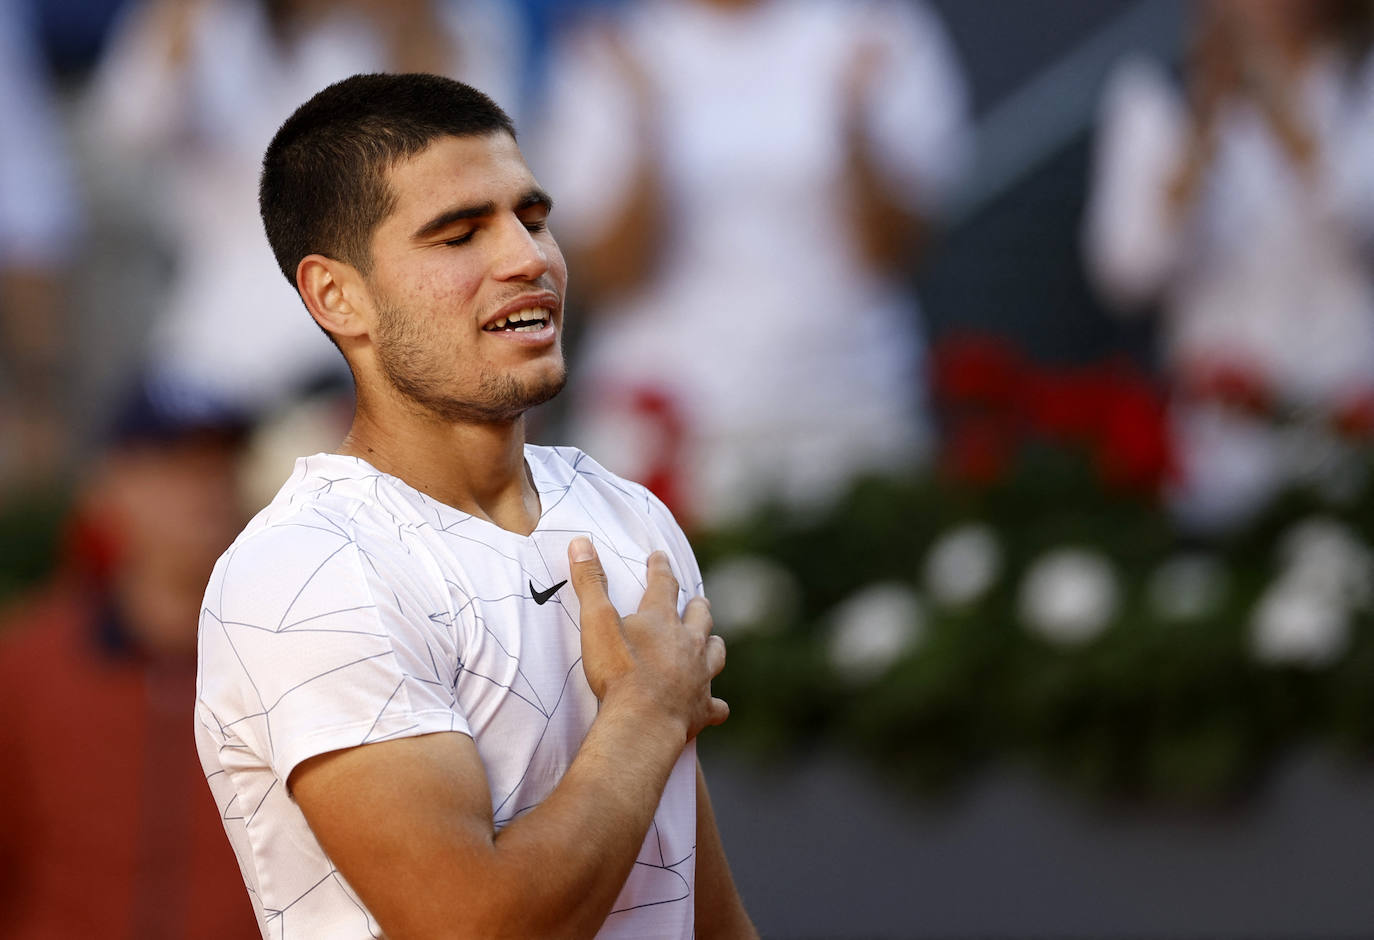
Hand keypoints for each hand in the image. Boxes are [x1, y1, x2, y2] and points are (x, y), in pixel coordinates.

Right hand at [567, 538, 727, 742]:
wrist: (643, 722)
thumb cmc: (618, 673)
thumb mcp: (597, 622)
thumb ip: (590, 583)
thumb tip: (581, 542)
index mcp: (662, 620)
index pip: (663, 584)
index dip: (660, 568)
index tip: (660, 556)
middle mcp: (688, 643)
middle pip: (699, 616)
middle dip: (696, 606)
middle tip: (697, 601)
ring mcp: (699, 675)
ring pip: (715, 652)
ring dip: (713, 645)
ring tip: (711, 642)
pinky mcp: (702, 708)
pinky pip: (716, 706)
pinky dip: (715, 705)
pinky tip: (716, 708)